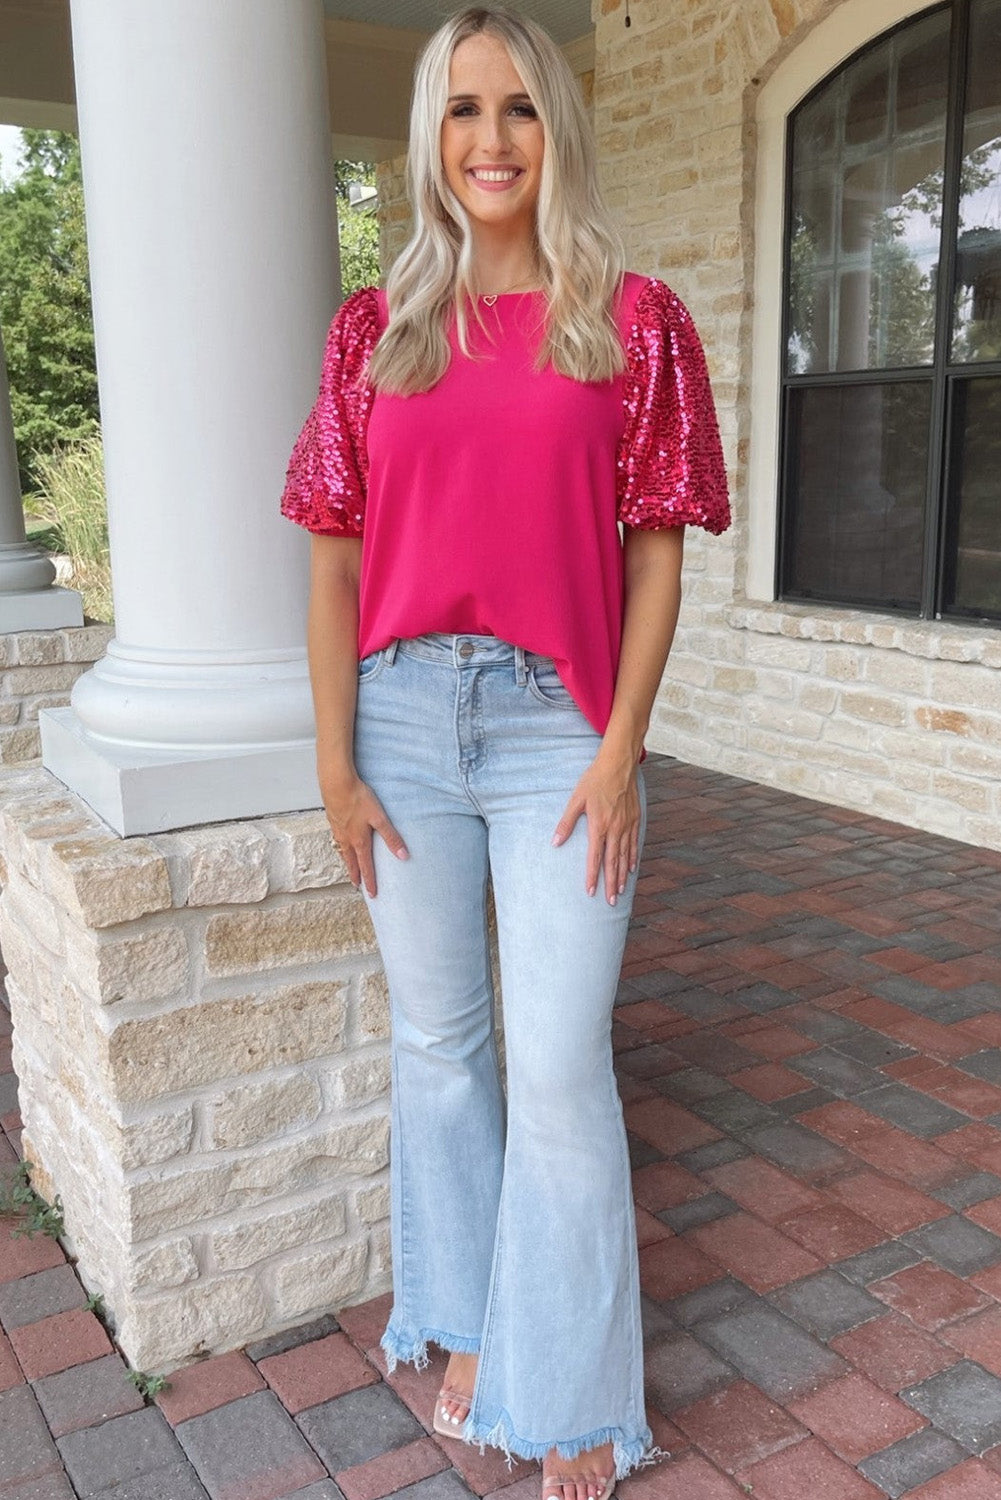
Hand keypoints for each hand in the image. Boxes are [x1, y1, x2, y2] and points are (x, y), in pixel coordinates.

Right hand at [319, 769, 407, 897]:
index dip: (370, 881)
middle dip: (355, 875)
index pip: (366, 866)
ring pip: (343, 851)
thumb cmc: (358, 798)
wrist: (336, 783)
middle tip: (356, 886)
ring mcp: (338, 829)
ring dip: (347, 862)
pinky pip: (337, 838)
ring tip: (349, 867)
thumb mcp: (379, 818)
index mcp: (359, 841)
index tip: (372, 894)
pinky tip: (342, 841)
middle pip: (351, 862)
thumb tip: (404, 856)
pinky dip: (341, 846)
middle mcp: (346, 838)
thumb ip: (391, 837)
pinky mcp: (333, 819)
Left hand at [551, 753, 640, 904]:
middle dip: (611, 884)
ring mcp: (627, 825)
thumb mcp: (576, 800)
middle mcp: (615, 829)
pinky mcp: (635, 820)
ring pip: (625, 856)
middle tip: (610, 902)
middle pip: (612, 862)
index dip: (592, 876)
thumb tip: (555, 842)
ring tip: (621, 892)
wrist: (619, 765)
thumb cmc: (594, 780)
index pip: (595, 857)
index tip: (590, 892)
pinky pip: (634, 844)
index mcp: (599, 825)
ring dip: (622, 876)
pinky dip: (633, 858)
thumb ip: (566, 823)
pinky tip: (631, 869)